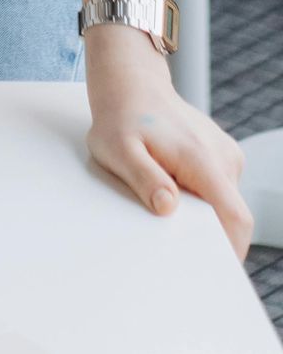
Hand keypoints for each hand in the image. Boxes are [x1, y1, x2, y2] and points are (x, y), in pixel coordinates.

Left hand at [85, 32, 251, 257]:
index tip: (210, 269)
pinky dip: (201, 198)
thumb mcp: (117, 149)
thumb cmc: (120, 117)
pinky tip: (173, 186)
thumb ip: (143, 178)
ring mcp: (225, 155)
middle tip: (174, 239)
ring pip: (225, 203)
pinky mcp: (221, 155)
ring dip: (202, 213)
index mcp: (203, 159)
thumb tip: (167, 206)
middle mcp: (222, 156)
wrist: (130, 84)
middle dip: (209, 235)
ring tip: (166, 201)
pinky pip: (219, 190)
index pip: (236, 217)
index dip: (230, 250)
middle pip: (231, 215)